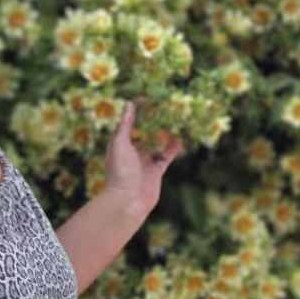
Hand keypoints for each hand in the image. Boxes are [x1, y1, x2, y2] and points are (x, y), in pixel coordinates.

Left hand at [103, 99, 181, 220]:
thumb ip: (125, 125)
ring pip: (156, 142)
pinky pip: (166, 156)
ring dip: (164, 132)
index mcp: (119, 144)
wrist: (128, 200)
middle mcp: (132, 151)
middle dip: (152, 119)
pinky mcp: (156, 171)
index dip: (134, 110)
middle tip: (164, 105)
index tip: (144, 97)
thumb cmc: (120, 172)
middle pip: (143, 131)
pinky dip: (172, 148)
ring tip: (174, 119)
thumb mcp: (120, 143)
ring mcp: (144, 161)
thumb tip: (129, 105)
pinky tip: (180, 138)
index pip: (127, 122)